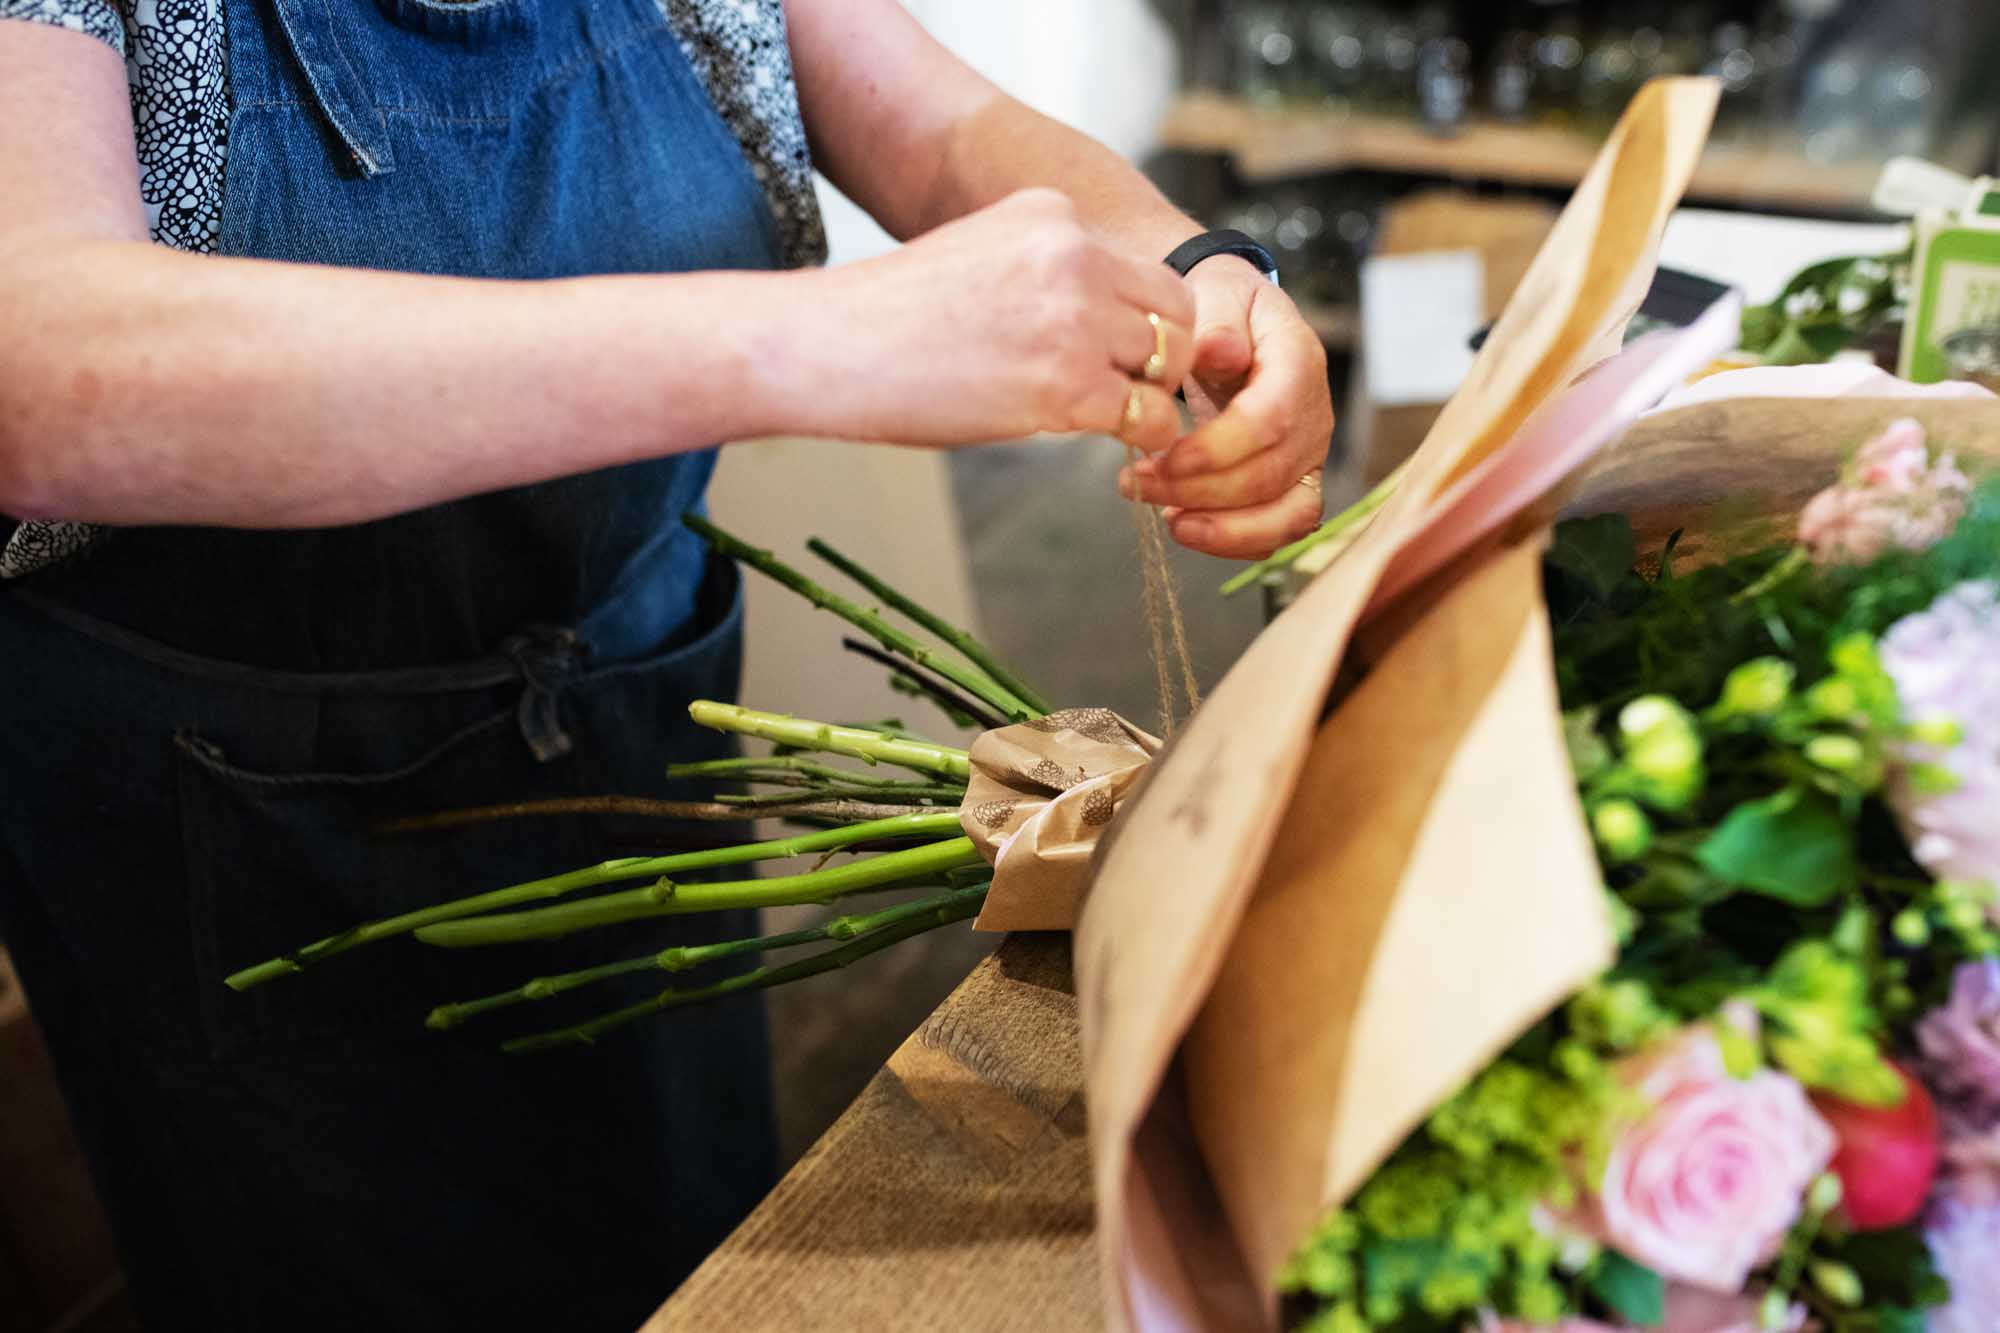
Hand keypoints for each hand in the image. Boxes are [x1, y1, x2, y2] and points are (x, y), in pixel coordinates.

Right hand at [804, 189, 1196, 448]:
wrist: (831, 348)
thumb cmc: (890, 318)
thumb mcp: (978, 255)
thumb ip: (1042, 273)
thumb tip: (1093, 325)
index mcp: (1052, 216)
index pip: (1140, 268)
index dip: (1138, 319)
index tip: (1117, 355)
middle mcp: (1074, 255)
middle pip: (1173, 310)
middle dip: (1163, 355)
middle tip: (1134, 392)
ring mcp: (1075, 318)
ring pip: (1168, 362)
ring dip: (1150, 397)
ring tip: (1115, 421)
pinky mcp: (1068, 383)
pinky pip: (1149, 415)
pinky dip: (1142, 437)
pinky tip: (1115, 446)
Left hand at [1117, 256, 1333, 558]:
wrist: (1236, 323)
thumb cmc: (1223, 308)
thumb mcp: (1216, 293)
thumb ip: (1217, 322)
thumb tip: (1221, 351)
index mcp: (1298, 362)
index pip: (1271, 419)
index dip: (1217, 450)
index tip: (1163, 457)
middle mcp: (1314, 415)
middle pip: (1270, 475)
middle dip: (1199, 491)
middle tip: (1136, 482)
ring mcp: (1308, 456)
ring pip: (1285, 516)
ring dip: (1222, 530)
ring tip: (1165, 519)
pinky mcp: (1293, 485)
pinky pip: (1278, 530)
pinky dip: (1232, 539)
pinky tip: (1184, 524)